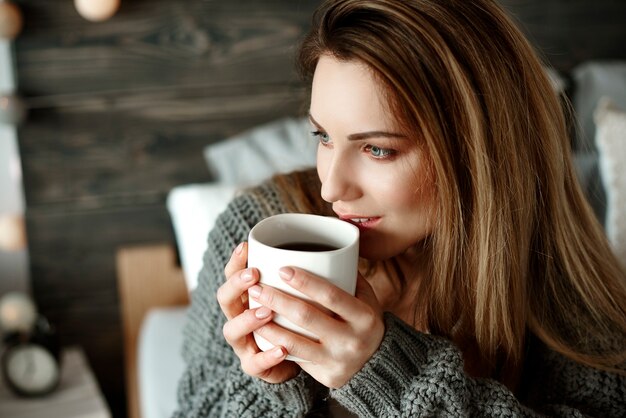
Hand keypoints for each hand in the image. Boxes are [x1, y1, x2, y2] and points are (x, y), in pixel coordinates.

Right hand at [216, 242, 299, 382]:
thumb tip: (325, 245)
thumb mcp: (301, 293)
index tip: (246, 247)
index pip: (232, 274)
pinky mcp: (256, 366)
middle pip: (224, 299)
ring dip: (247, 319)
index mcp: (247, 296)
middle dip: (236, 285)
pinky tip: (281, 349)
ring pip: (232, 331)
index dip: (235, 261)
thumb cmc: (300, 319)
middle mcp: (239, 317)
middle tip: (254, 275)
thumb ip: (303, 275)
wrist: (304, 358)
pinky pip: (255, 364)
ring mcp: (245, 343)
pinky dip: (267, 356)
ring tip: (266, 311)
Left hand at [249, 267, 384, 387]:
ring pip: (294, 341)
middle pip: (307, 316)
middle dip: (277, 299)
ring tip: (251, 308)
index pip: (330, 295)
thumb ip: (348, 277)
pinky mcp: (326, 375)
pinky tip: (260, 331)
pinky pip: (295, 358)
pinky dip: (274, 344)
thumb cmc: (365, 323)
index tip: (282, 269)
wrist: (378, 365)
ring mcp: (337, 359)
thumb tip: (324, 249)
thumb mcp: (367, 299)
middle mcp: (351, 339)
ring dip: (267, 324)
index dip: (305, 281)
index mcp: (363, 315)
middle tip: (257, 286)